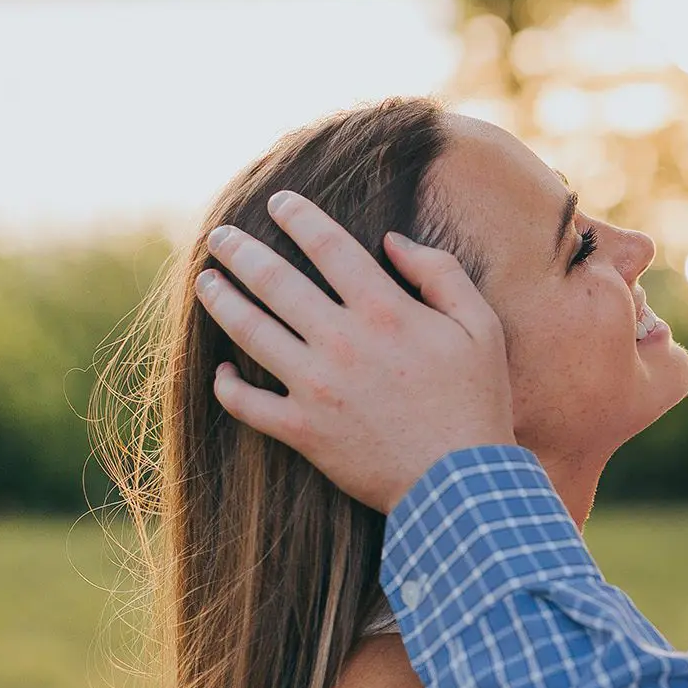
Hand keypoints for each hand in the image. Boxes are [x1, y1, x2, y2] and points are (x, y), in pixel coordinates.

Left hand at [194, 191, 513, 511]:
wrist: (460, 485)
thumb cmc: (476, 404)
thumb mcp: (481, 328)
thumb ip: (440, 273)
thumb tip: (392, 241)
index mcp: (385, 311)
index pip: (328, 246)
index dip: (298, 217)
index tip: (278, 202)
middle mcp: (342, 342)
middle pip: (275, 280)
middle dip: (240, 251)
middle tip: (219, 235)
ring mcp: (316, 387)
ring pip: (250, 331)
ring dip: (221, 300)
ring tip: (206, 281)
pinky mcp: (302, 430)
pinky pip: (247, 403)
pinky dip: (226, 386)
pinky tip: (219, 370)